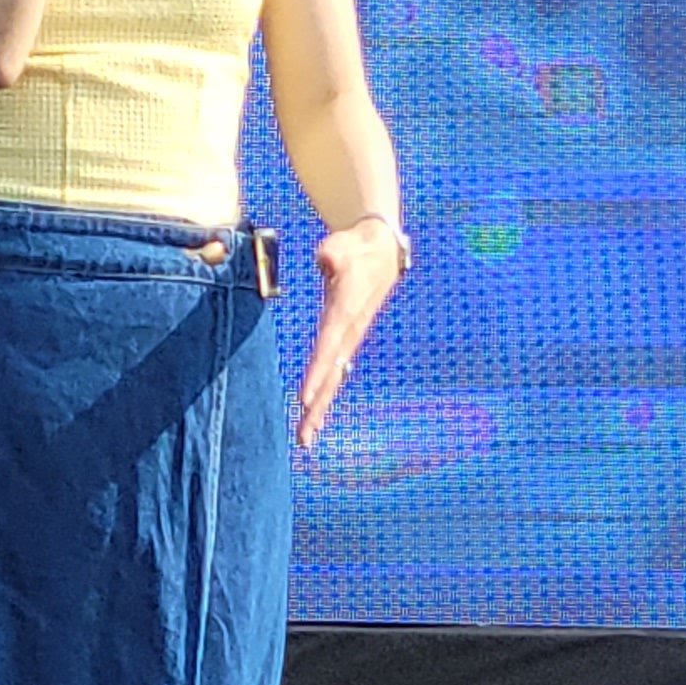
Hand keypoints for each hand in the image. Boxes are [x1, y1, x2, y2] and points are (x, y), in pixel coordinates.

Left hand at [294, 218, 403, 449]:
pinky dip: (324, 392)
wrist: (381, 251)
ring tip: (306, 438)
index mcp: (346, 312)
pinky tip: (315, 416)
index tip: (305, 398)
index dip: (317, 372)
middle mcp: (349, 331)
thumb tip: (327, 259)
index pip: (328, 346)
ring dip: (320, 408)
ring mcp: (349, 337)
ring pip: (333, 378)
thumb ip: (333, 254)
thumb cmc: (356, 248)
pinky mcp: (346, 338)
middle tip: (304, 436)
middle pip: (331, 374)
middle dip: (318, 406)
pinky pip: (334, 370)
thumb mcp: (343, 246)